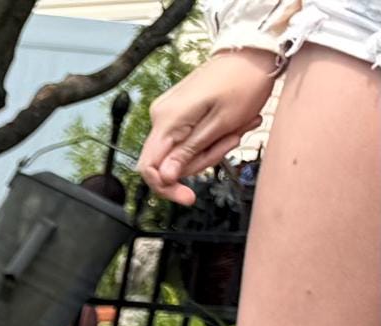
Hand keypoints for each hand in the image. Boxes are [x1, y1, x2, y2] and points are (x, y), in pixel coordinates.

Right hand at [136, 50, 276, 201]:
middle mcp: (161, 115)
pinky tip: (229, 125)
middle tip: (231, 143)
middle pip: (168, 161)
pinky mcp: (179, 110)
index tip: (187, 197)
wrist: (255, 51)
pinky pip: (186, 137)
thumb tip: (165, 177)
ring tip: (237, 129)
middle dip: (201, 160)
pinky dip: (209, 137)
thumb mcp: (221, 124)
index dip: (166, 188)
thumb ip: (189, 153)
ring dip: (210, 147)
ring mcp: (169, 112)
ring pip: (181, 151)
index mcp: (168, 120)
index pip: (149, 168)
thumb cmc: (244, 81)